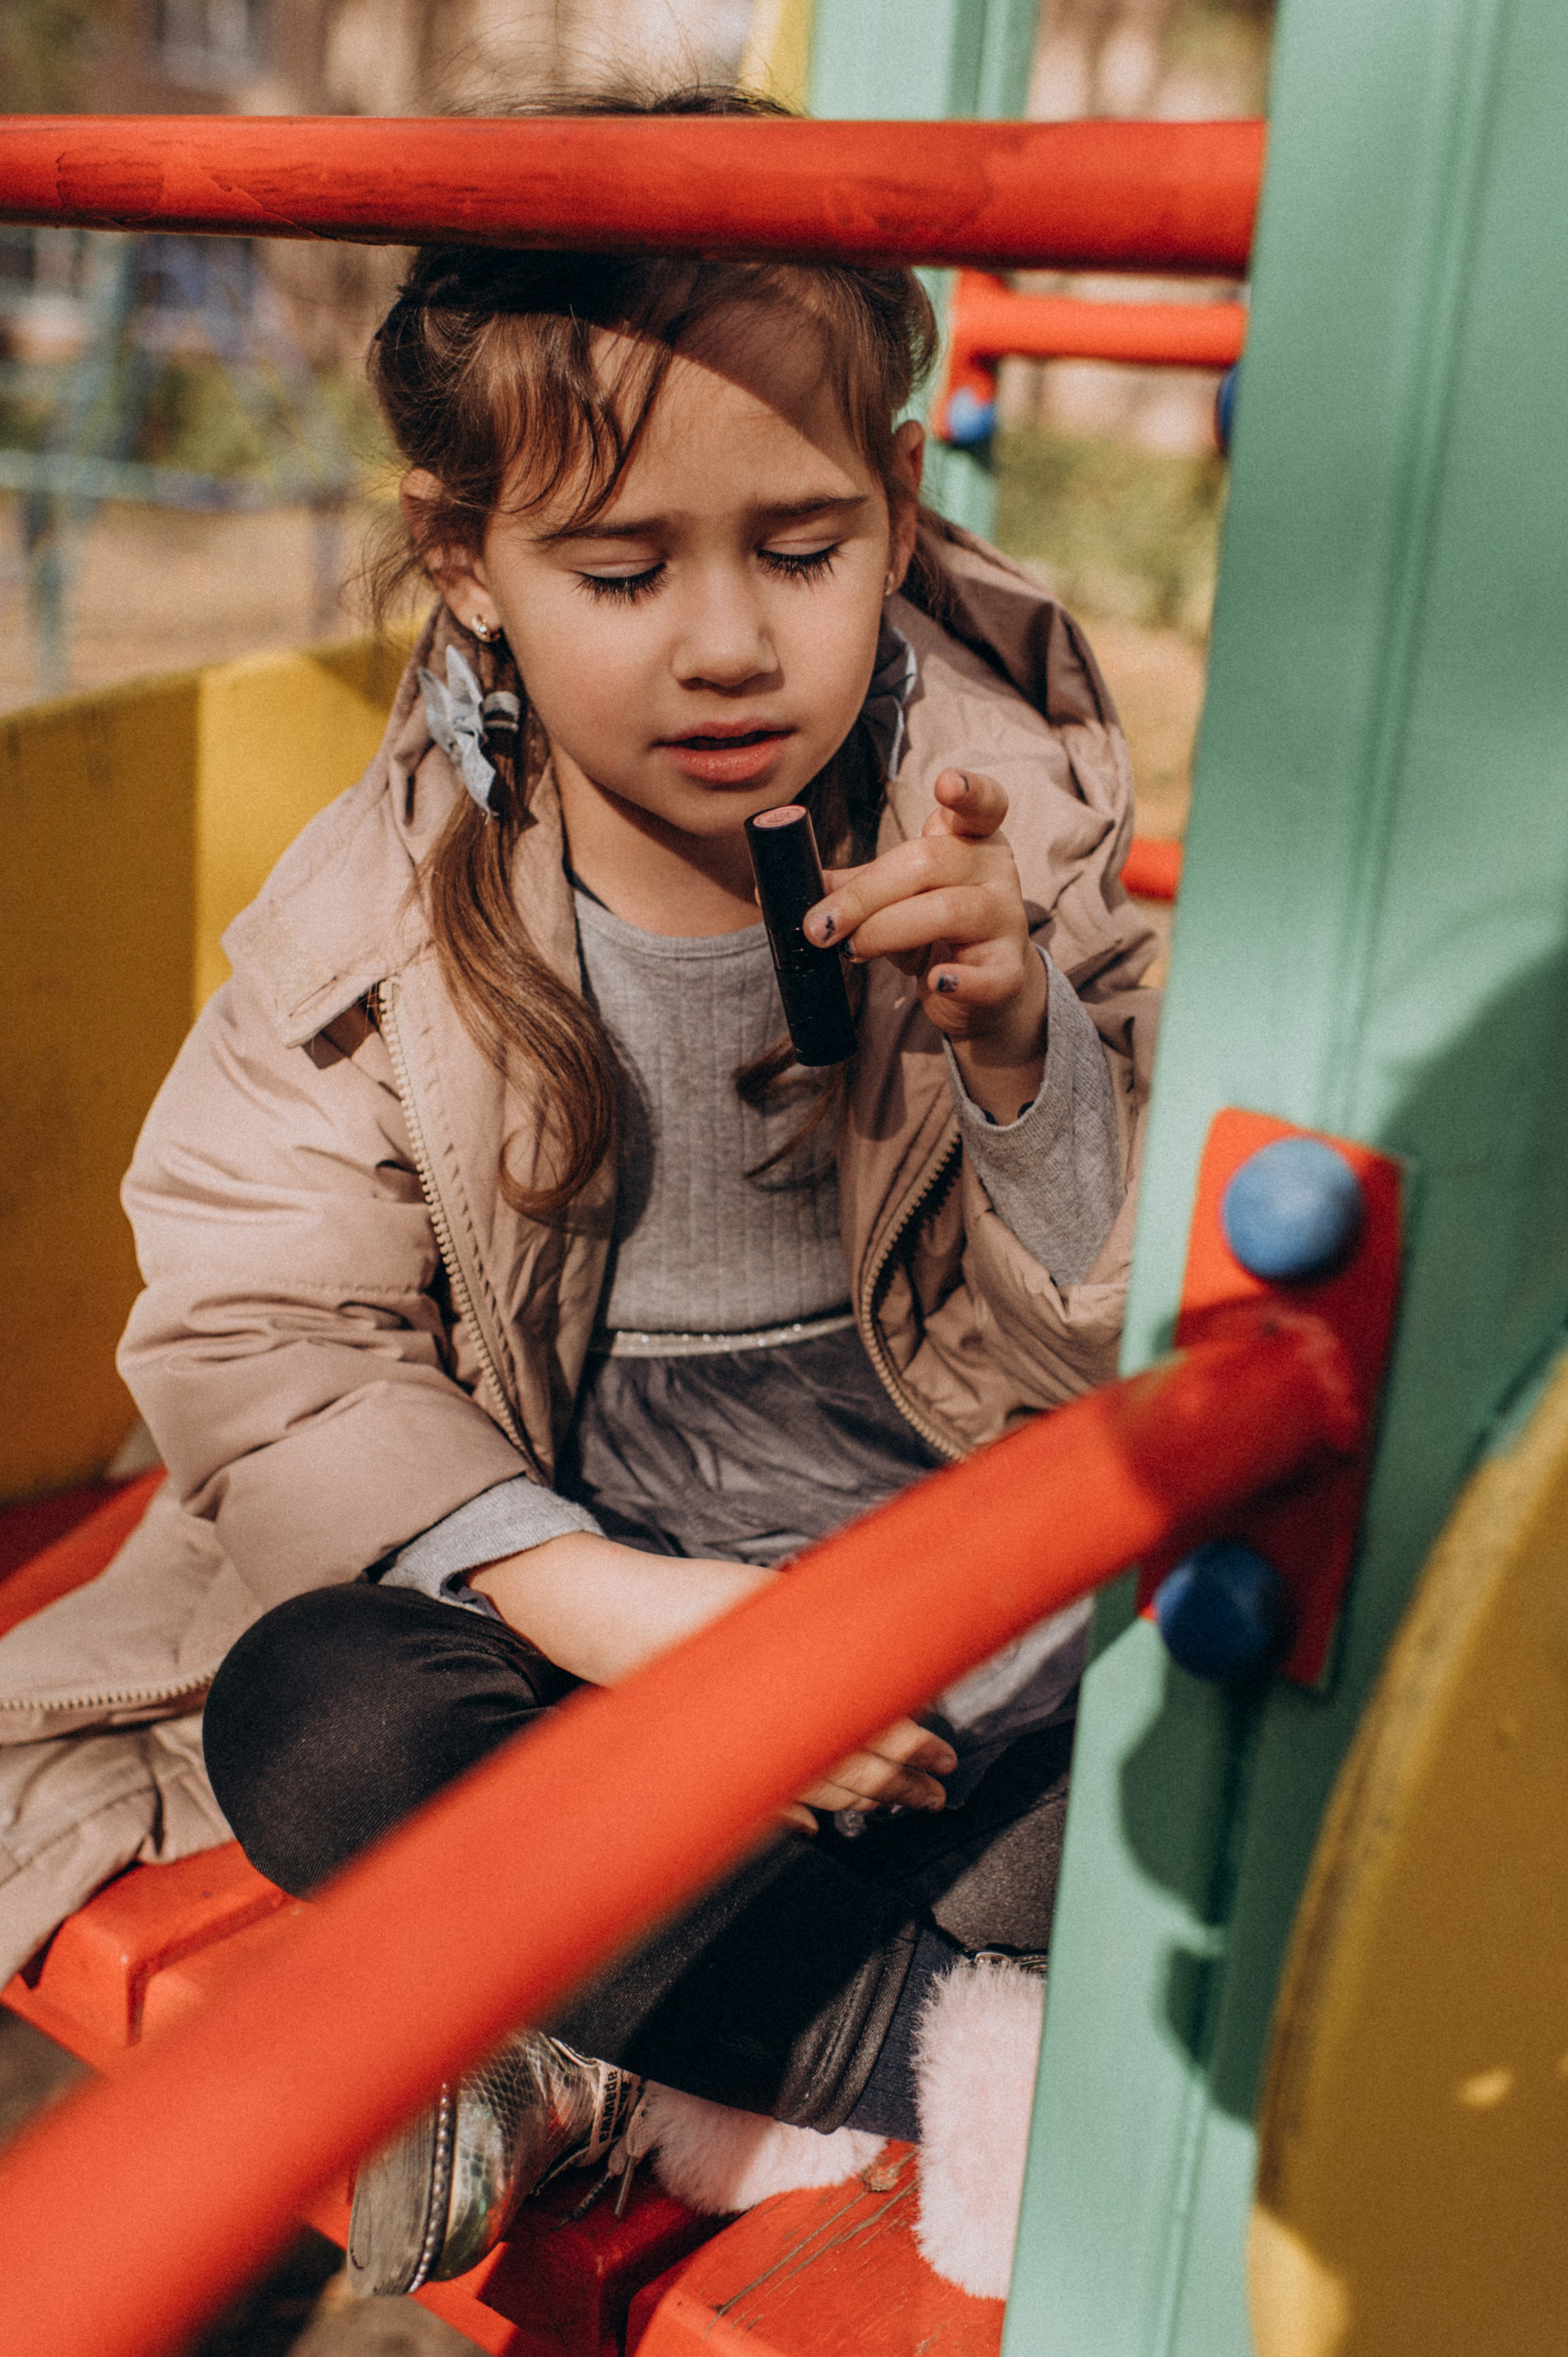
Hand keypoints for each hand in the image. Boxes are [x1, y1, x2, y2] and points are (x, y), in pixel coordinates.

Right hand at [469, 1538, 954, 1835]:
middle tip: (938, 1793)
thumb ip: (822, 1630)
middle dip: (902, 1785)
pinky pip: (765, 1801)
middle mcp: (773, 1732)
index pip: (872, 1729)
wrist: (611, 1617)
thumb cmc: (692, 1599)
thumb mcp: (769, 1599)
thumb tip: (883, 1644)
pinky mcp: (713, 1764)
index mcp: (798, 1689)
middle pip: (853, 1771)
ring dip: (863, 1802)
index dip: (914, 1747)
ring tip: (897, 1806)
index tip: (944, 1756)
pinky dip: (797, 1815)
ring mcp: (743, 1756)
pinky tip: (816, 1828)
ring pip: (815, 1792)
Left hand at [804, 768, 1047, 1123]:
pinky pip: (988, 975)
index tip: (944, 783)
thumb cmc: (931, 928)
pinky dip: (959, 980)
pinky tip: (936, 981)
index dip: (968, 790)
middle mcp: (993, 870)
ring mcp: (1006, 919)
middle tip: (821, 927)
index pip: (982, 803)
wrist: (981, 986)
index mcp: (968, 838)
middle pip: (929, 861)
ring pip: (951, 910)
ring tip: (854, 951)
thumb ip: (846, 885)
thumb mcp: (893, 896)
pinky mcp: (1009, 970)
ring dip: (889, 930)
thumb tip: (769, 890)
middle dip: (864, 895)